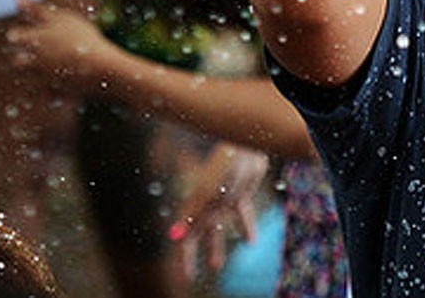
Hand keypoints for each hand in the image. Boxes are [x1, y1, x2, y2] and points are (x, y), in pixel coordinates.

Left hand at [7, 0, 117, 94]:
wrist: (101, 67)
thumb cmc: (82, 38)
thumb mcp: (61, 18)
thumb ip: (36, 9)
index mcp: (33, 41)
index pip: (14, 37)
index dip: (20, 35)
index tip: (29, 33)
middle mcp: (32, 61)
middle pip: (16, 62)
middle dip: (21, 58)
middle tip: (34, 53)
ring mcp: (41, 79)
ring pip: (28, 79)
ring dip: (32, 74)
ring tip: (48, 67)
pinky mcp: (53, 94)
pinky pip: (45, 95)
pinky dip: (48, 91)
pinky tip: (60, 83)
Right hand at [172, 143, 270, 279]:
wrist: (245, 145)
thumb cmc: (222, 167)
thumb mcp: (206, 196)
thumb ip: (192, 217)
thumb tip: (174, 238)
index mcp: (195, 207)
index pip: (186, 239)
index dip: (184, 258)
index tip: (184, 278)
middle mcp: (207, 206)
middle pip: (198, 237)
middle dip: (194, 256)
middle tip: (190, 277)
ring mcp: (223, 201)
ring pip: (218, 230)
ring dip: (216, 247)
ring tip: (216, 267)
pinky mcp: (240, 194)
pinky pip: (241, 216)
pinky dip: (245, 228)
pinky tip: (250, 242)